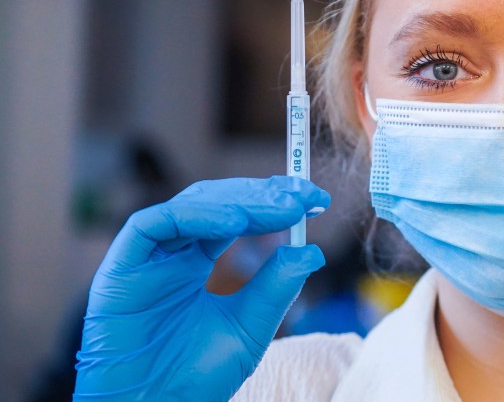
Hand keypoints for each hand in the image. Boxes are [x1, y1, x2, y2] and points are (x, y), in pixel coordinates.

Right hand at [74, 176, 329, 400]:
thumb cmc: (194, 378)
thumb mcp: (249, 328)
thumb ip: (276, 287)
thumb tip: (314, 251)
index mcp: (196, 262)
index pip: (236, 216)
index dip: (273, 202)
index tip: (313, 197)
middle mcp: (171, 253)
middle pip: (217, 203)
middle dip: (262, 194)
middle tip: (301, 194)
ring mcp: (145, 258)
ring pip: (190, 205)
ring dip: (237, 199)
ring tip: (279, 206)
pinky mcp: (120, 268)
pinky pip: (153, 225)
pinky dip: (195, 215)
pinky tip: (233, 220)